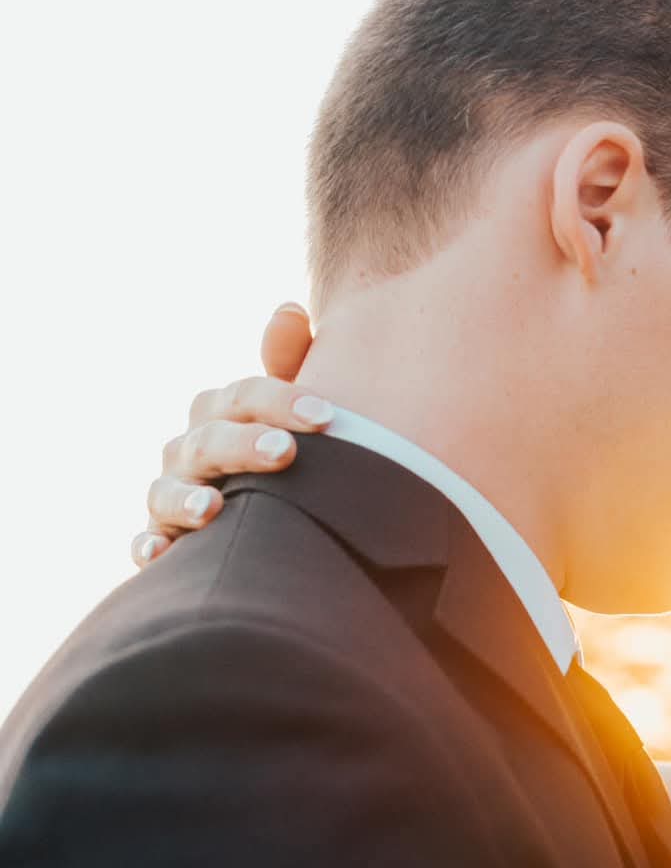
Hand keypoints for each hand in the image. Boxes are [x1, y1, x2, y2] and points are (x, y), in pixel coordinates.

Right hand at [132, 303, 329, 569]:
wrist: (266, 518)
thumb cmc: (280, 456)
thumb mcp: (289, 415)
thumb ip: (290, 368)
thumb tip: (290, 312)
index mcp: (222, 415)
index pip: (245, 398)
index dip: (282, 401)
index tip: (327, 417)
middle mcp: (190, 451)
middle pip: (208, 441)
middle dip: (243, 446)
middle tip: (285, 453)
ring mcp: (172, 495)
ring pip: (167, 491)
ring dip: (186, 499)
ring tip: (213, 508)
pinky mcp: (162, 541)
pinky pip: (146, 544)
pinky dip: (148, 548)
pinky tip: (159, 555)